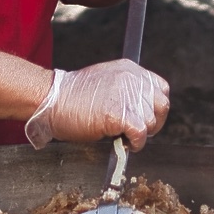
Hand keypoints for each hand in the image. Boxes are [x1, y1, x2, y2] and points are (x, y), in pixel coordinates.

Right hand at [24, 60, 169, 150]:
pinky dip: (135, 143)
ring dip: (140, 134)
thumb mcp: (105, 81)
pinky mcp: (120, 114)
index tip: (146, 117)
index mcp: (129, 69)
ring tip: (122, 135)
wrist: (52, 100)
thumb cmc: (72, 96)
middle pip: (161, 106)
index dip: (154, 106)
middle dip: (151, 122)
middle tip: (135, 130)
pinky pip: (141, 134)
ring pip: (151, 122)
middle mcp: (132, 80)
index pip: (160, 88)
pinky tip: (123, 142)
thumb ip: (126, 89)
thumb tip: (139, 107)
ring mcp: (127, 96)